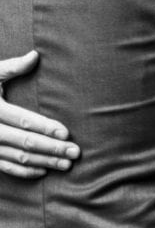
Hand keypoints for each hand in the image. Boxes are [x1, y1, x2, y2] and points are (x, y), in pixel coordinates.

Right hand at [0, 50, 78, 177]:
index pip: (23, 121)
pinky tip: (43, 171)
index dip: (46, 127)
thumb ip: (11, 67)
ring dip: (43, 162)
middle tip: (75, 152)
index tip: (66, 133)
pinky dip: (24, 171)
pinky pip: (4, 167)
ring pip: (17, 157)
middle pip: (25, 142)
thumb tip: (35, 55)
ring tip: (66, 164)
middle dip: (52, 148)